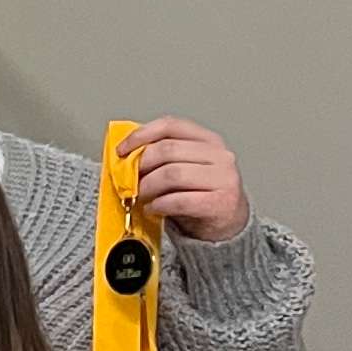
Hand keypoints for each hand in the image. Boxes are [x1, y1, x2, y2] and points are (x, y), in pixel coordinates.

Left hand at [121, 116, 249, 242]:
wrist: (229, 224)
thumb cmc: (201, 194)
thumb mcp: (186, 167)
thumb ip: (164, 156)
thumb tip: (126, 155)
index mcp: (209, 140)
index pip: (171, 125)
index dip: (141, 135)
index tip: (122, 150)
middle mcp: (220, 155)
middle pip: (168, 150)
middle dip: (141, 165)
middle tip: (128, 179)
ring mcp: (223, 179)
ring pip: (172, 174)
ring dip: (147, 187)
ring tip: (140, 196)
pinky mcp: (220, 203)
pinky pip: (179, 201)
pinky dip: (159, 205)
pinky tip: (153, 209)